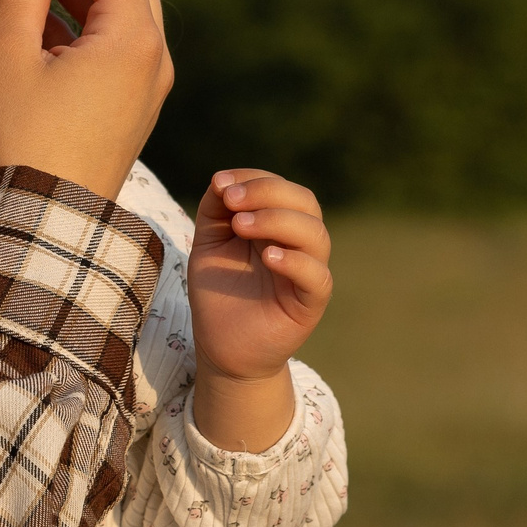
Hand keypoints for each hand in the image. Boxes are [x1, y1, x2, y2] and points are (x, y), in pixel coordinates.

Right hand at [0, 0, 173, 201]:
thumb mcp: (7, 58)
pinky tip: (35, 21)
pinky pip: (117, 40)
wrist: (45, 222)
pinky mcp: (134, 101)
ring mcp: (149, 80)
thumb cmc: (21, 140)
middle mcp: (154, 53)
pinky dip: (82, 18)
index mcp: (132, 37)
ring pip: (123, 4)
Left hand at [186, 168, 331, 451]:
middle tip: (232, 201)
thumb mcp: (209, 243)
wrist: (221, 347)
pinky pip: (317, 277)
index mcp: (277, 224)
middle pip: (305, 202)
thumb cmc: (219, 292)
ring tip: (241, 226)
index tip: (221, 184)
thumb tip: (222, 179)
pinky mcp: (310, 302)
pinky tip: (269, 257)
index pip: (281, 187)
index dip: (255, 179)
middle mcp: (298, 243)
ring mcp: (307, 272)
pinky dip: (296, 262)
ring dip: (278, 221)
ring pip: (315, 235)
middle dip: (267, 193)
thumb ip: (214, 209)